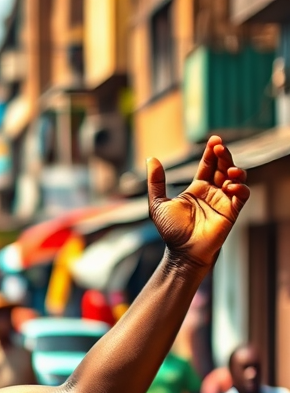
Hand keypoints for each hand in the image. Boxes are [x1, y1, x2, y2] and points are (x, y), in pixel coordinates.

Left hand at [147, 136, 249, 270]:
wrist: (182, 251)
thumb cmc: (171, 230)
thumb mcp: (158, 203)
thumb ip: (156, 182)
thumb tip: (150, 158)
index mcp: (197, 188)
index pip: (208, 164)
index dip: (212, 152)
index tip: (214, 140)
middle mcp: (212, 192)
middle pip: (223, 167)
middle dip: (223, 155)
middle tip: (219, 146)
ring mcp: (223, 201)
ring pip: (236, 178)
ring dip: (234, 169)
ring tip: (227, 168)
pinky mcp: (232, 212)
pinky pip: (242, 195)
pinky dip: (239, 188)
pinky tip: (230, 186)